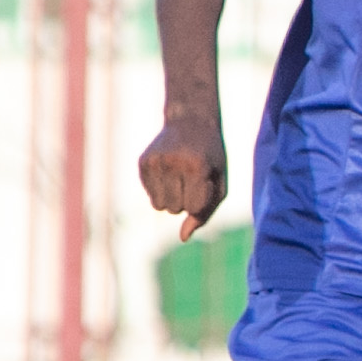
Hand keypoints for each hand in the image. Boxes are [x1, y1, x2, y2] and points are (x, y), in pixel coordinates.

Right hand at [138, 114, 229, 237]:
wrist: (191, 122)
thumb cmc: (211, 158)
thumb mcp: (219, 184)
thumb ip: (205, 214)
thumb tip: (183, 237)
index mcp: (195, 166)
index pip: (194, 208)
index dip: (203, 198)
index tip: (206, 179)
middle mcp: (171, 163)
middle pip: (175, 209)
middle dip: (187, 200)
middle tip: (194, 177)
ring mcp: (153, 162)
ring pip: (160, 207)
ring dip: (173, 199)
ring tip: (182, 178)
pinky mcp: (142, 163)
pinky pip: (152, 197)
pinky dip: (162, 191)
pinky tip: (170, 173)